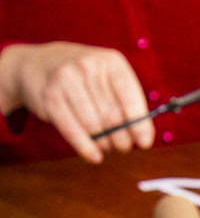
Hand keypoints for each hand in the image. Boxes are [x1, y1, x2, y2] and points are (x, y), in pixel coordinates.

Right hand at [0, 42, 154, 161]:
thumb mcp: (106, 78)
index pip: (130, 97)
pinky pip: (73, 130)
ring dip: (104, 143)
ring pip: (94, 126)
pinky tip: (94, 156)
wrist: (36, 65)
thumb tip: (144, 136)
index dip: (139, 124)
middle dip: (121, 138)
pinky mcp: (50, 97)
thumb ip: (126, 102)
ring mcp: (67, 79)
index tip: (144, 142)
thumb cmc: (82, 78)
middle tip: (122, 146)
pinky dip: (86, 148)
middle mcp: (88, 66)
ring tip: (106, 146)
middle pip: (113, 116)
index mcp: (110, 61)